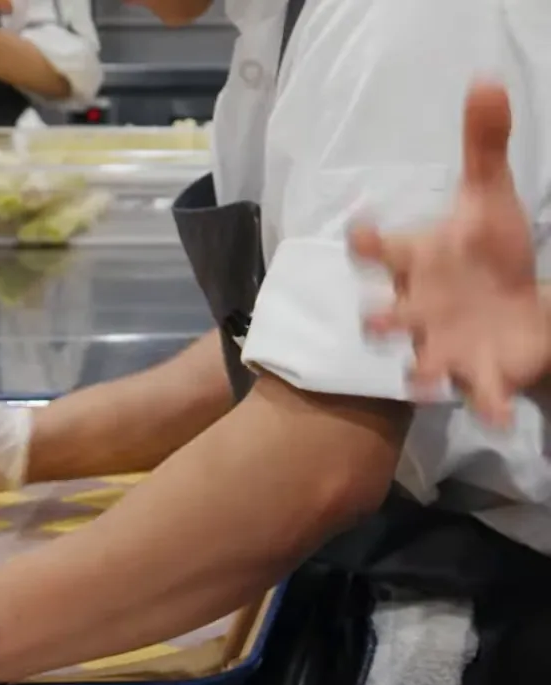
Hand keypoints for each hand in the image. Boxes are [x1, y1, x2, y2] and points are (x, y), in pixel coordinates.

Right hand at [350, 81, 547, 427]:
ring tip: (425, 381)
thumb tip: (486, 79)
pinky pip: (481, 396)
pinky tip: (500, 415)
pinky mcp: (480, 375)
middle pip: (389, 317)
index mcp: (416, 264)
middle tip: (374, 321)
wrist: (515, 310)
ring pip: (423, 365)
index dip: (368, 242)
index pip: (381, 250)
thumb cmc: (489, 255)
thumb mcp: (490, 198)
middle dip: (381, 320)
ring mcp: (443, 347)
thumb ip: (483, 146)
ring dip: (422, 374)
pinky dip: (490, 406)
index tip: (359, 232)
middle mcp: (419, 309)